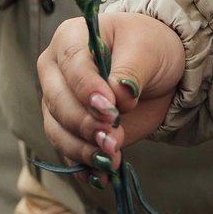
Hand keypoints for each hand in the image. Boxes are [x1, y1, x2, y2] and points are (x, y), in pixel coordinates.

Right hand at [37, 13, 183, 171]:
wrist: (156, 69)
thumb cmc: (148, 46)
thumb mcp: (147, 49)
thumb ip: (130, 73)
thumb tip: (119, 99)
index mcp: (70, 39)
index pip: (71, 65)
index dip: (87, 89)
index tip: (111, 110)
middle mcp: (56, 71)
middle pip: (58, 103)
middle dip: (86, 125)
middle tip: (113, 139)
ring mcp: (58, 102)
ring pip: (58, 131)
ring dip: (84, 149)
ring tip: (112, 159)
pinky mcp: (69, 129)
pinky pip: (67, 151)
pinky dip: (84, 165)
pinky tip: (104, 174)